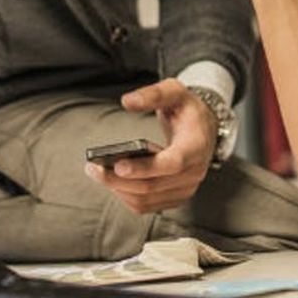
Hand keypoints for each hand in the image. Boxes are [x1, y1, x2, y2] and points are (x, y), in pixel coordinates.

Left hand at [84, 79, 217, 214]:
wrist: (204, 127)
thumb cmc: (187, 110)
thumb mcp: (175, 92)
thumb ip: (152, 95)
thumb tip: (128, 101)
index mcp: (196, 146)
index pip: (173, 163)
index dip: (145, 168)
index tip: (118, 165)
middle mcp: (194, 171)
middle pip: (152, 186)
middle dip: (118, 180)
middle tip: (93, 168)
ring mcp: (186, 188)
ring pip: (146, 199)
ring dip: (119, 190)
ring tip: (99, 173)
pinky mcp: (176, 197)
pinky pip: (147, 205)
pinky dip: (127, 196)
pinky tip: (114, 182)